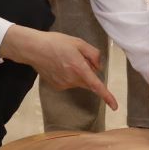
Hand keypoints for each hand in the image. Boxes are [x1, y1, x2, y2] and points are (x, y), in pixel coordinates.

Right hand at [0, 27, 117, 109]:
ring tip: (65, 59)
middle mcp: (72, 79)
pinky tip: (59, 65)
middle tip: (78, 56)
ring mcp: (64, 84)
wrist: (33, 49)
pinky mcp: (57, 86)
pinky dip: (69, 75)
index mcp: (79, 68)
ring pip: (79, 81)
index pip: (96, 85)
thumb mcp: (78, 42)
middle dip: (88, 71)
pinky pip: (70, 82)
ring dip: (78, 73)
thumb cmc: (56, 43)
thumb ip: (93, 54)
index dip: (107, 96)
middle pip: (88, 80)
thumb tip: (98, 67)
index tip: (115, 106)